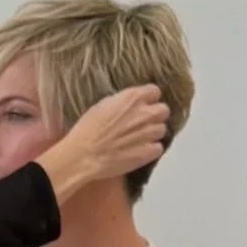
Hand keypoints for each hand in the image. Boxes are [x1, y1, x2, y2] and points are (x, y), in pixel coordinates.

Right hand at [35, 85, 169, 202]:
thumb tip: (130, 104)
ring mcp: (150, 133)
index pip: (154, 91)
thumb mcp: (101, 106)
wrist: (83, 155)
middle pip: (163, 110)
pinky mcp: (149, 151)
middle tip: (140, 123)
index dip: (147, 99)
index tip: (141, 104)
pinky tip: (136, 151)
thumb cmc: (86, 130)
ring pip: (161, 130)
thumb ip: (122, 102)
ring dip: (151, 133)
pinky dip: (149, 150)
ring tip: (136, 139)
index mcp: (132, 98)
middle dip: (154, 116)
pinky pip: (158, 148)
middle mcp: (145, 113)